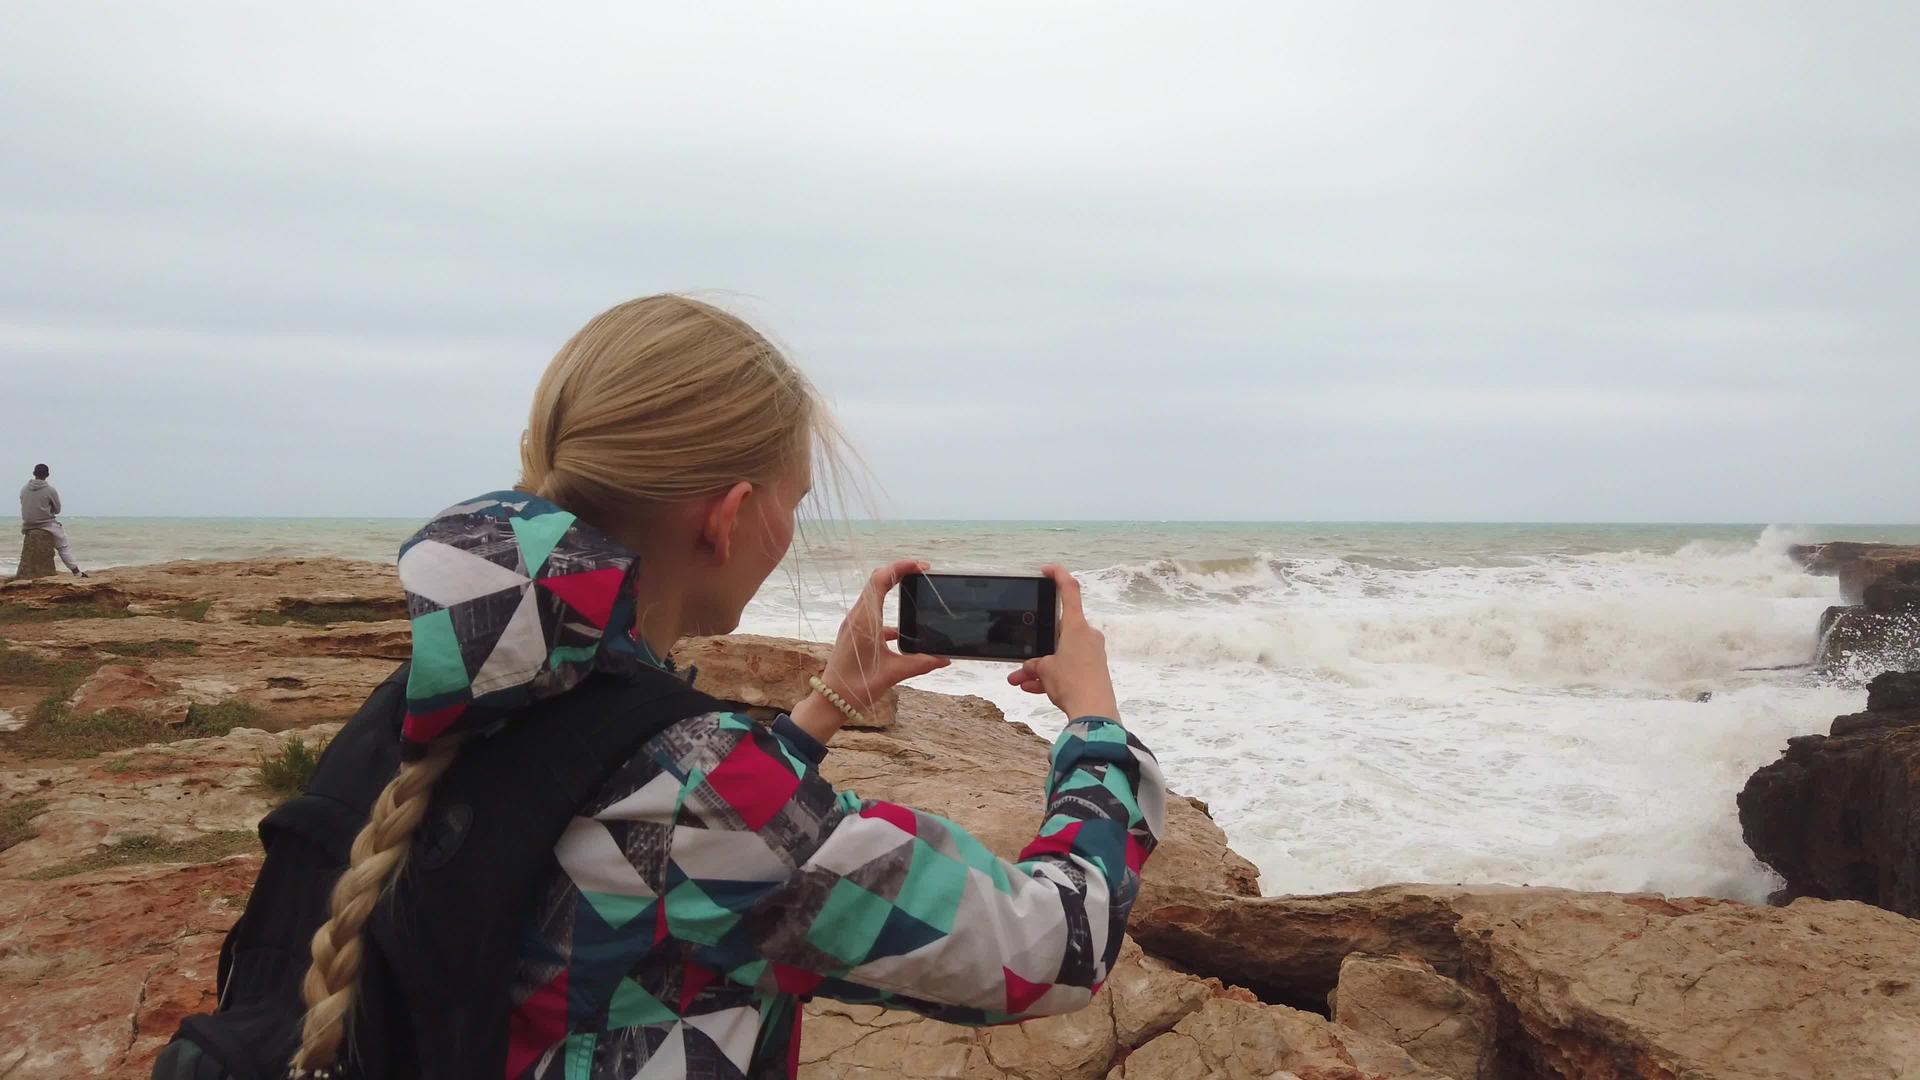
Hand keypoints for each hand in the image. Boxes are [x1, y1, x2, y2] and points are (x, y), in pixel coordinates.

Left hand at [793, 559, 949, 739]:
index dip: (900, 567)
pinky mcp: (852, 634)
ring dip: (891, 589)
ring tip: (913, 590)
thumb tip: (945, 659)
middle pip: (875, 581)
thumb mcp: (894, 673)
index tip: (921, 566)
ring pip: (872, 596)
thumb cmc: (858, 686)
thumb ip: (921, 663)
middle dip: (898, 572)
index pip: (880, 580)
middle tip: (920, 572)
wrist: (832, 701)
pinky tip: (902, 631)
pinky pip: (870, 615)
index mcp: (865, 620)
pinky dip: (886, 613)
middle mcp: (857, 617)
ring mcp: (852, 625)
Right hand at [1008, 565, 1120, 720]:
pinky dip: (1051, 677)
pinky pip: (1068, 668)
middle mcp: (1087, 635)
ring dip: (1040, 667)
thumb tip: (1031, 669)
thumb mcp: (1045, 670)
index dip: (1058, 575)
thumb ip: (1035, 664)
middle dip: (1037, 647)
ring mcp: (1092, 653)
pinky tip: (1032, 689)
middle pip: (1058, 632)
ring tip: (1021, 681)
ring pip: (1060, 654)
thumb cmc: (1072, 683)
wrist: (1095, 713)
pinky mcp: (1094, 670)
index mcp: (1076, 626)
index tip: (1046, 570)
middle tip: (1022, 660)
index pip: (1070, 590)